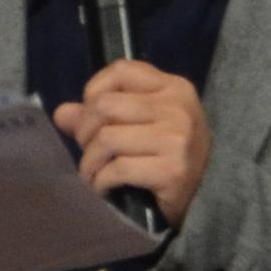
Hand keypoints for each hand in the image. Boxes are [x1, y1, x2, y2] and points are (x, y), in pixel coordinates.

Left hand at [60, 58, 213, 228]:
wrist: (208, 199)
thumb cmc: (170, 156)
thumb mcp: (142, 125)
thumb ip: (102, 114)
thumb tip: (62, 113)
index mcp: (174, 87)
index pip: (122, 71)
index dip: (94, 90)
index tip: (91, 117)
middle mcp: (178, 107)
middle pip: (106, 106)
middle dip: (85, 133)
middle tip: (89, 153)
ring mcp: (177, 138)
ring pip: (107, 139)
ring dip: (90, 163)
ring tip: (93, 175)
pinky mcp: (173, 170)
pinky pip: (118, 169)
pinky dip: (101, 182)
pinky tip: (104, 189)